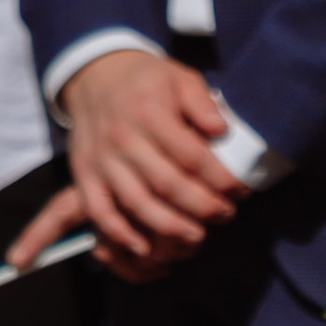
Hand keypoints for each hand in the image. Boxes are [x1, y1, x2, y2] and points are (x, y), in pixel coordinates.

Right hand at [28, 53, 241, 275]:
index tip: (241, 191)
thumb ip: (202, 103)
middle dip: (201, 206)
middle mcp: (124, 138)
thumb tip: (222, 129)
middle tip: (226, 216)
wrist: (96, 77)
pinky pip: (101, 211)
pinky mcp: (85, 175)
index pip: (191, 155)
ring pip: (137, 202)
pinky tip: (145, 247)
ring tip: (197, 237)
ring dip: (169, 227)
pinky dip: (120, 233)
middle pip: (166, 183)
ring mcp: (102, 160)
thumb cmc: (148, 81)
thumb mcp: (181, 78)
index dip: (219, 178)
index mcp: (151, 112)